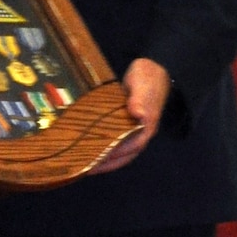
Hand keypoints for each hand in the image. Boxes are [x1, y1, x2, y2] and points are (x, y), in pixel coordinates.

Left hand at [93, 57, 171, 172]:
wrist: (152, 68)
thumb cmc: (148, 78)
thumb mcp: (143, 85)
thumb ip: (140, 99)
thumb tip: (138, 113)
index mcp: (146, 126)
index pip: (132, 147)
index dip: (115, 156)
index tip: (97, 162)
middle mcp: (139, 131)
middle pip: (123, 154)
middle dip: (105, 163)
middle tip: (84, 168)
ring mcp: (132, 128)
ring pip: (118, 148)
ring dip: (102, 156)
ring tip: (83, 161)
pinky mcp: (123, 123)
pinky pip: (112, 138)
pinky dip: (101, 144)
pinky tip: (87, 144)